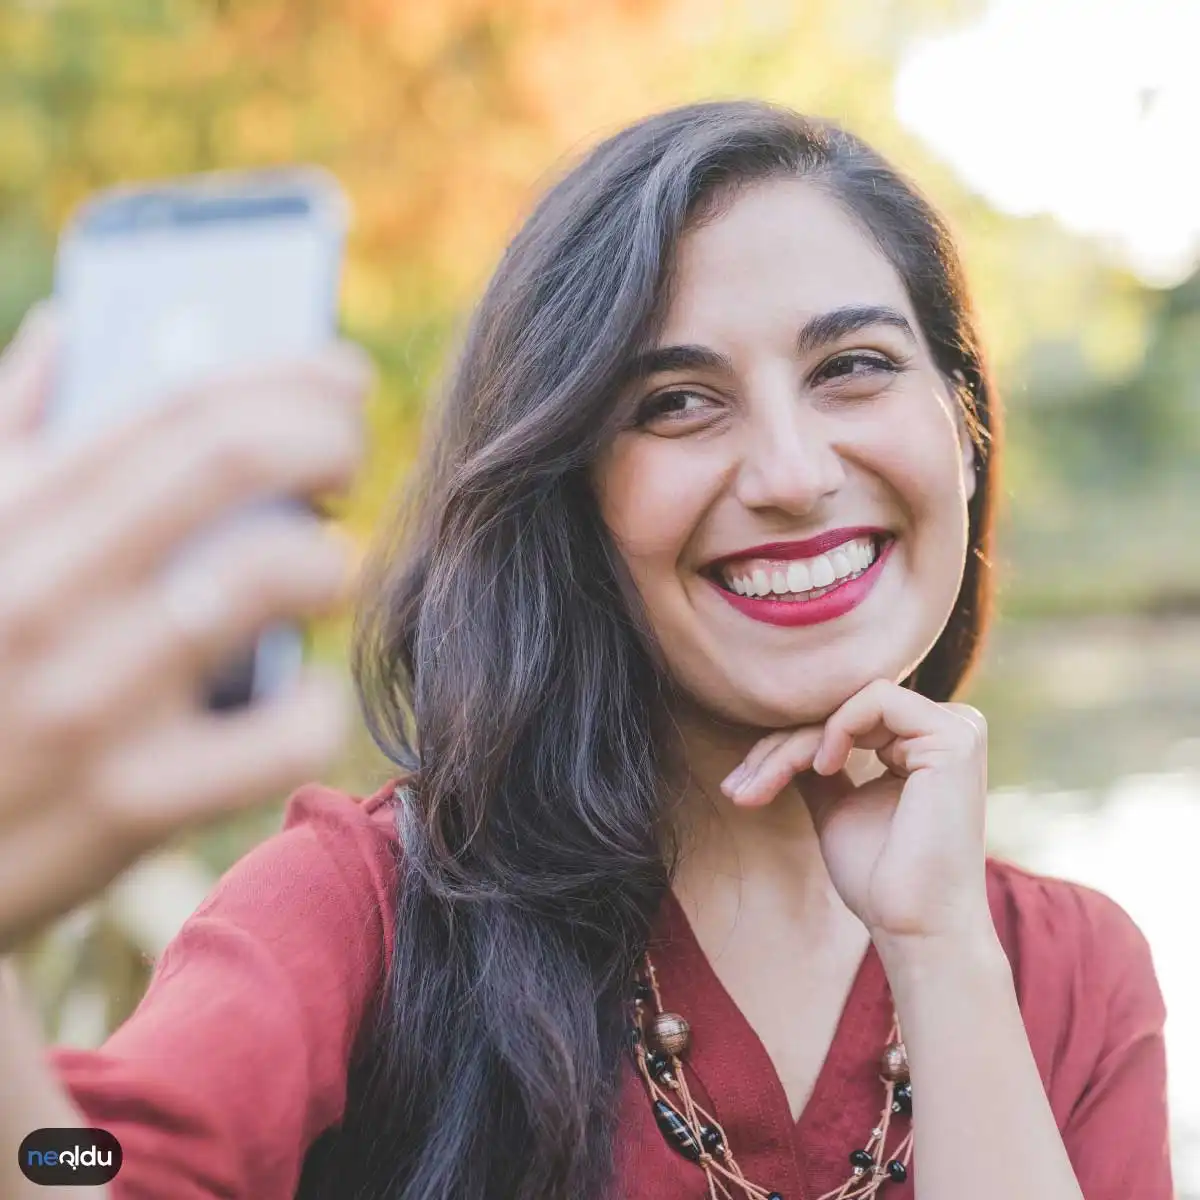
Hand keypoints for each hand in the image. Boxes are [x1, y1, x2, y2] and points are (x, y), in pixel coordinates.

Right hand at [0, 303, 372, 952]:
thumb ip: (10, 437)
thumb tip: (71, 335)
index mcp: (8, 521)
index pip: (174, 407)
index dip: (284, 376)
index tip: (343, 377)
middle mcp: (44, 595)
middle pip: (231, 464)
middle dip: (323, 441)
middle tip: (347, 460)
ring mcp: (88, 702)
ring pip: (268, 578)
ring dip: (326, 563)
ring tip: (323, 575)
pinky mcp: (128, 805)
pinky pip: (282, 733)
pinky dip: (319, 705)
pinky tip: (307, 699)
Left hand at [720, 679, 991, 946]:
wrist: (913, 926)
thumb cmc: (879, 877)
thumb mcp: (837, 805)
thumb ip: (820, 764)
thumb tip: (783, 735)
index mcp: (922, 745)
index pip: (838, 722)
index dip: (784, 747)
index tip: (740, 787)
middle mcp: (945, 729)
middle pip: (837, 711)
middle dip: (778, 747)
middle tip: (738, 788)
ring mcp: (956, 729)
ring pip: (847, 706)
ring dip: (793, 744)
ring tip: (763, 786)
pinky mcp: (955, 737)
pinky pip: (876, 699)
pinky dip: (837, 728)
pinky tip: (822, 766)